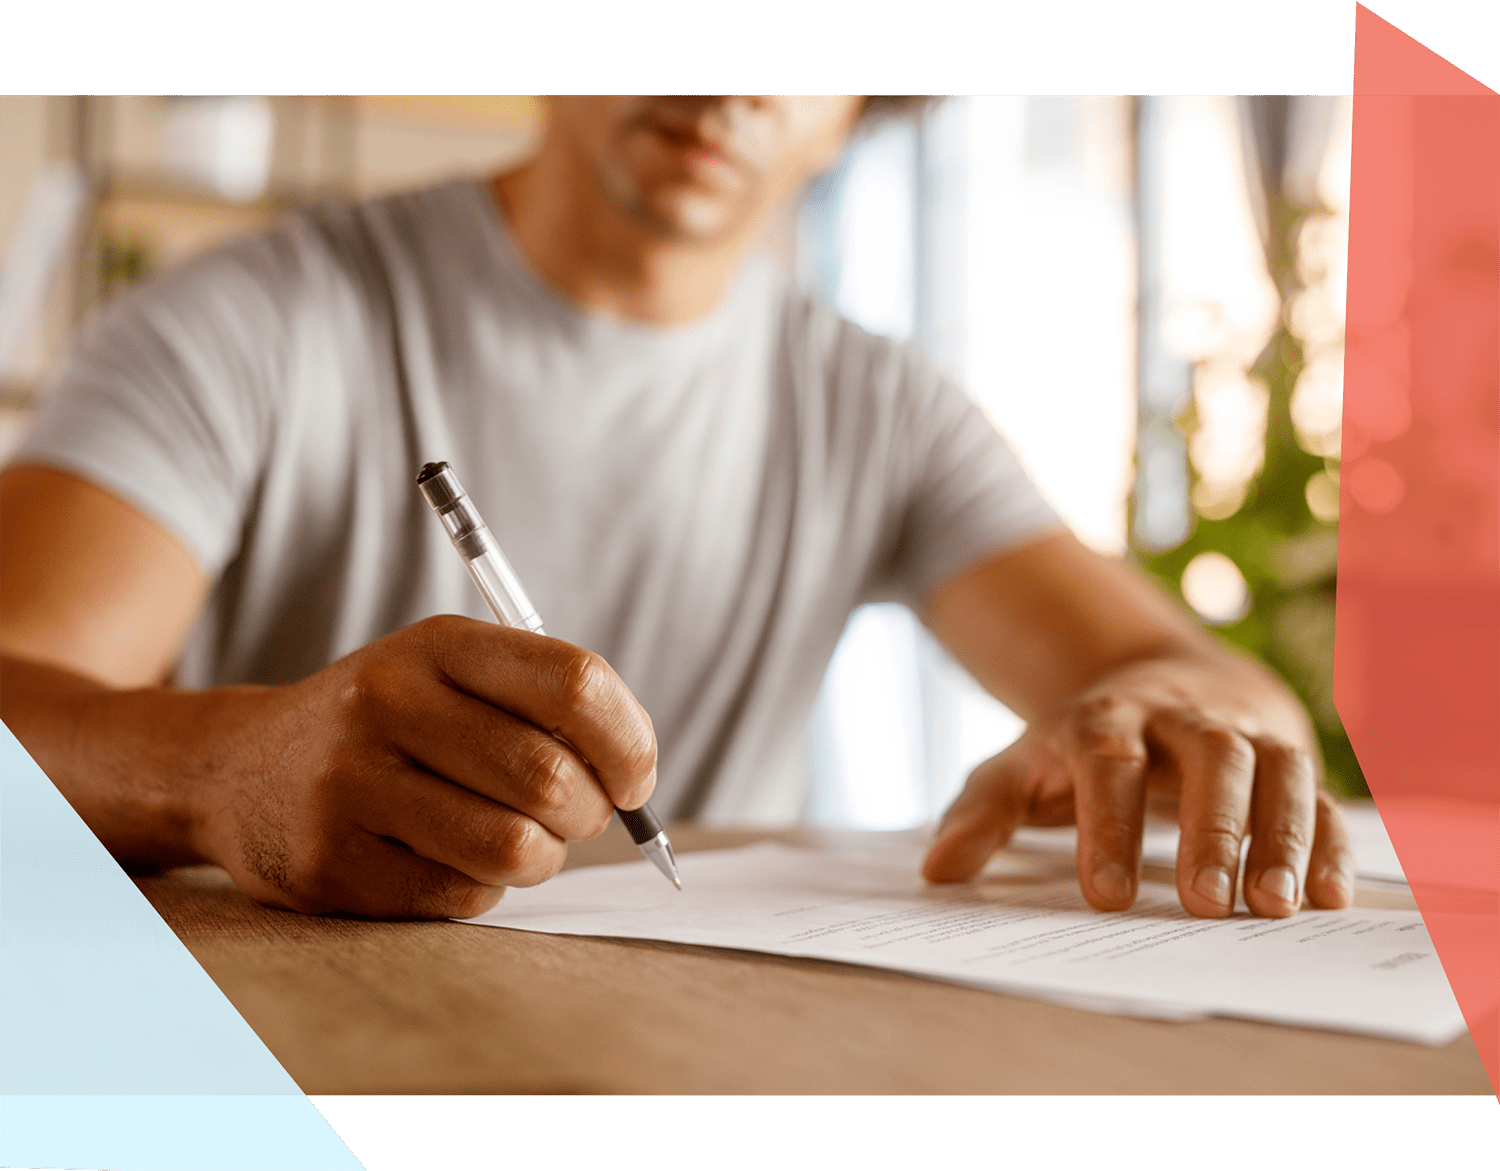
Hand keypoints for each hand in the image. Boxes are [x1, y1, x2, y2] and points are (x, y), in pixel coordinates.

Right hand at [191, 615, 655, 918]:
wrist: (238, 768)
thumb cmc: (388, 725)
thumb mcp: (451, 675)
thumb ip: (545, 705)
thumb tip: (636, 776)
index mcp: (438, 644)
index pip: (576, 684)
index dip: (629, 742)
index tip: (634, 778)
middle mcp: (389, 702)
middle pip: (551, 778)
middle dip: (589, 814)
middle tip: (574, 816)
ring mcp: (352, 785)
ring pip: (514, 849)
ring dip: (542, 859)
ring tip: (520, 841)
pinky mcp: (331, 864)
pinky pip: (462, 897)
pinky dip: (482, 889)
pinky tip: (452, 860)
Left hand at [921, 657, 1354, 917]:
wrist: (1165, 679)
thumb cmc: (1083, 744)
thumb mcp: (1022, 765)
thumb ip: (983, 813)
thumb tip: (937, 871)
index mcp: (1107, 717)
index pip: (1109, 761)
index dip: (1107, 825)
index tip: (1105, 895)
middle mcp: (1184, 715)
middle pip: (1207, 757)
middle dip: (1208, 829)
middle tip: (1203, 904)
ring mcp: (1245, 731)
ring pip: (1275, 770)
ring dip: (1280, 836)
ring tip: (1273, 908)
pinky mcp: (1291, 755)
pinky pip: (1321, 794)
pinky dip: (1330, 841)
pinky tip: (1329, 898)